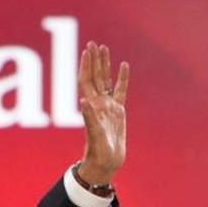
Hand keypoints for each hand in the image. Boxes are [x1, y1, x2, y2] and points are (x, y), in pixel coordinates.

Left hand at [76, 41, 128, 185]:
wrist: (105, 163)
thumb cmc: (98, 152)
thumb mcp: (94, 135)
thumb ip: (89, 118)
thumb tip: (83, 101)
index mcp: (91, 107)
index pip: (86, 81)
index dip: (86, 66)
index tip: (87, 51)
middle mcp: (98, 104)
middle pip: (95, 77)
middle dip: (94, 60)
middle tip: (93, 43)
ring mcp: (108, 107)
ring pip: (106, 80)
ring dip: (105, 65)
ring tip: (105, 48)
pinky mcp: (118, 112)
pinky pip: (120, 90)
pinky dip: (122, 78)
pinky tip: (124, 65)